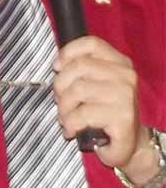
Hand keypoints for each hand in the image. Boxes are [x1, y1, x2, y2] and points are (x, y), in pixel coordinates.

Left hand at [53, 36, 147, 171]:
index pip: (91, 44)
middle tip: (60, 100)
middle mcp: (126, 76)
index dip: (68, 52)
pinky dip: (70, 123)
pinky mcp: (122, 117)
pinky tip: (72, 130)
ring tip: (66, 118)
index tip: (57, 67)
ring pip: (77, 90)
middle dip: (60, 85)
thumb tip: (58, 64)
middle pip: (79, 66)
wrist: (130, 144)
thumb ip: (81, 71)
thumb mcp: (95, 85)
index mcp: (120, 63)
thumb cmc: (105, 113)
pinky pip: (82, 114)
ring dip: (64, 107)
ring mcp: (125, 96)